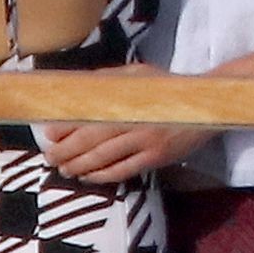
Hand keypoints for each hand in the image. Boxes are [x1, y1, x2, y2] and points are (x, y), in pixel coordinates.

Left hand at [43, 69, 214, 182]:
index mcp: (127, 97)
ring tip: (65, 169)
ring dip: (81, 165)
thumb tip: (77, 89)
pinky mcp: (156, 157)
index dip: (66, 126)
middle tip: (51, 156)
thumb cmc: (166, 88)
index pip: (89, 114)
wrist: (204, 104)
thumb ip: (108, 80)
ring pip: (105, 157)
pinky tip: (89, 176)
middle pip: (92, 138)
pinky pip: (124, 170)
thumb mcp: (137, 75)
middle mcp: (135, 118)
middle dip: (67, 150)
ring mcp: (146, 139)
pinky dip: (104, 175)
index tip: (49, 132)